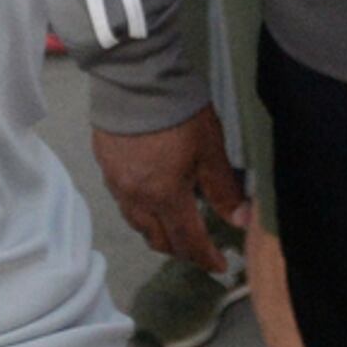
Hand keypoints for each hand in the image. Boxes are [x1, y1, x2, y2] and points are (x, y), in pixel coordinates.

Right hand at [90, 106, 246, 270]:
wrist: (136, 79)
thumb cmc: (180, 113)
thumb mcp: (210, 150)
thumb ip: (223, 189)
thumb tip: (241, 221)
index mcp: (165, 196)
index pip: (187, 241)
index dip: (205, 258)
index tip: (220, 267)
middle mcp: (137, 198)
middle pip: (158, 239)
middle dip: (180, 249)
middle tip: (198, 246)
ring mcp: (116, 183)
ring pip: (137, 224)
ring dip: (157, 232)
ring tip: (174, 225)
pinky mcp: (105, 166)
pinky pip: (123, 201)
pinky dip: (140, 210)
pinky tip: (150, 196)